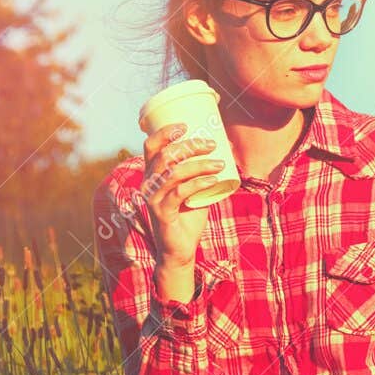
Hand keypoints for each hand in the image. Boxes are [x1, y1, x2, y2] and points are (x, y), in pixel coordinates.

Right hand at [143, 122, 228, 266]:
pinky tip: (213, 180)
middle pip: (165, 155)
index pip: (151, 146)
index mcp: (152, 174)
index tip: (186, 125)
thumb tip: (225, 147)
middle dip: (190, 146)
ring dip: (199, 164)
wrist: (181, 249)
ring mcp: (153, 199)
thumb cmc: (188, 216)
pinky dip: (198, 183)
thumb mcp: (195, 188)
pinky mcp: (162, 213)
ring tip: (219, 164)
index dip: (165, 132)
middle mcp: (148, 184)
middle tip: (212, 145)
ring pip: (174, 173)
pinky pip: (179, 193)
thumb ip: (202, 171)